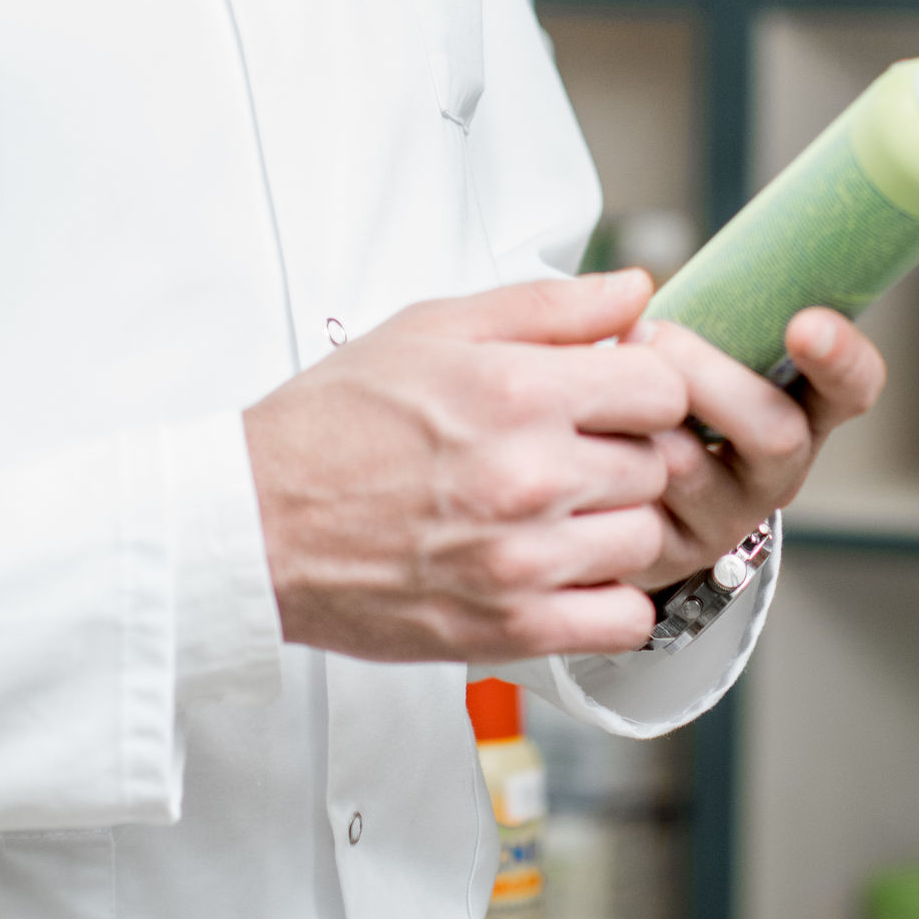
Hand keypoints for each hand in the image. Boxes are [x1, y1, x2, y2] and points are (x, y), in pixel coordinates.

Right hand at [245, 270, 690, 661]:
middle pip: (658, 463)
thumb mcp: (433, 329)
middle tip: (577, 454)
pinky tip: (568, 571)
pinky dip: (610, 599)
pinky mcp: (508, 628)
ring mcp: (521, 559)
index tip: (611, 398)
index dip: (644, 387)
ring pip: (646, 538)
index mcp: (515, 392)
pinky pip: (624, 620)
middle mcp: (527, 477)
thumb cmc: (335, 422)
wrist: (255, 523)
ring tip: (564, 512)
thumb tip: (636, 290)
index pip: (663, 388)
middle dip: (626, 452)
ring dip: (617, 524)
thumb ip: (547, 307)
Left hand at [621, 309, 884, 586]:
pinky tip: (586, 436)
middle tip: (652, 334)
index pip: (854, 386)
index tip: (805, 324)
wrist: (610, 478)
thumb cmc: (662, 392)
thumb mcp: (690, 343)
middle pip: (777, 434)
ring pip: (693, 468)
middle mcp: (778, 468)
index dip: (841, 357)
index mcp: (803, 406)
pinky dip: (606, 459)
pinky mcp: (672, 551)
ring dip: (644, 416)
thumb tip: (633, 288)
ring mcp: (730, 515)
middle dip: (709, 378)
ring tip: (603, 381)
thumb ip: (687, 311)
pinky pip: (638, 505)